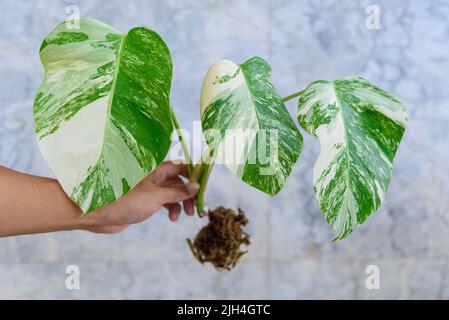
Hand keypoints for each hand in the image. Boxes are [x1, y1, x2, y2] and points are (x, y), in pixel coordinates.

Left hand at [81, 161, 198, 233]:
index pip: (182, 166)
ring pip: (173, 193)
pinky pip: (165, 202)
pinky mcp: (146, 201)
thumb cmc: (124, 200)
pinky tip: (171, 218)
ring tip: (182, 216)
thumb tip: (196, 187)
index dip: (194, 175)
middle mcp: (155, 177)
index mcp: (157, 169)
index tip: (203, 186)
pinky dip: (171, 209)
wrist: (99, 213)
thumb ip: (177, 192)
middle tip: (196, 208)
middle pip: (180, 181)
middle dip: (189, 194)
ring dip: (181, 203)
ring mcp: (150, 189)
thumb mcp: (156, 197)